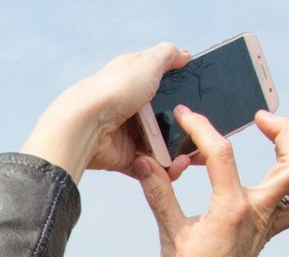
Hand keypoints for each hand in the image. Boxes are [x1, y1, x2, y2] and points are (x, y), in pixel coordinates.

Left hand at [20, 43, 193, 182]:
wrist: (86, 124)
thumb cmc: (114, 89)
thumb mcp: (146, 62)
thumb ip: (168, 55)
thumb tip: (185, 54)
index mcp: (135, 83)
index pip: (165, 88)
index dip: (183, 95)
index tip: (201, 103)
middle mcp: (132, 109)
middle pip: (167, 121)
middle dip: (186, 130)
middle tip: (200, 136)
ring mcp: (129, 135)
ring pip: (161, 147)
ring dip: (177, 154)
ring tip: (189, 157)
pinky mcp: (125, 158)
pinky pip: (150, 167)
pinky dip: (162, 170)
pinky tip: (173, 167)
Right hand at [135, 108, 288, 256]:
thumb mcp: (171, 235)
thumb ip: (159, 194)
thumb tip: (145, 163)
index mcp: (231, 208)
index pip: (222, 153)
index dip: (201, 127)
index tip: (184, 116)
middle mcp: (257, 212)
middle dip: (281, 129)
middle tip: (258, 116)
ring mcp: (267, 223)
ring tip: (271, 138)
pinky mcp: (268, 233)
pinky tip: (278, 179)